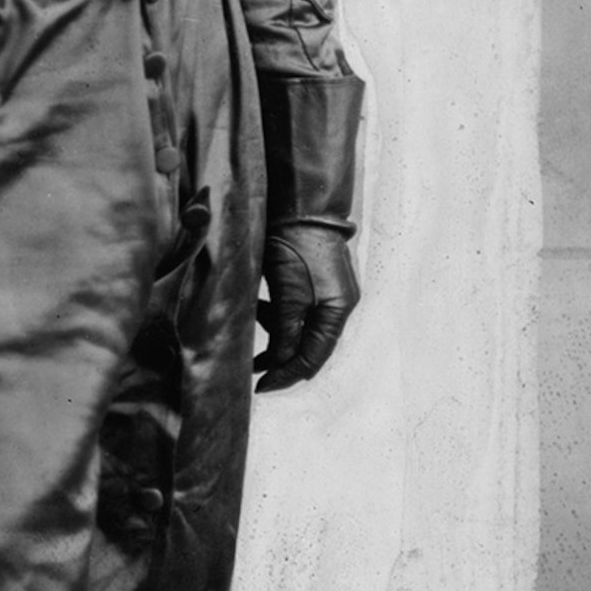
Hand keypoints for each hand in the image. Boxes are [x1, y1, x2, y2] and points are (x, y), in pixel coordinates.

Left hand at [255, 223, 358, 391]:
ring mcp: (329, 292)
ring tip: (253, 321)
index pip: (314, 356)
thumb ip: (286, 331)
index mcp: (338, 310)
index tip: (262, 385)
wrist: (300, 205)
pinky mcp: (316, 281)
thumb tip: (282, 362)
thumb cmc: (296, 246)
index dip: (287, 374)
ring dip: (277, 332)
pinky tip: (261, 306)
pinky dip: (279, 314)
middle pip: (309, 345)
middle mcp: (338, 304)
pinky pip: (297, 309)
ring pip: (300, 327)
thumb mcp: (288, 294)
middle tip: (252, 366)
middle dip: (281, 356)